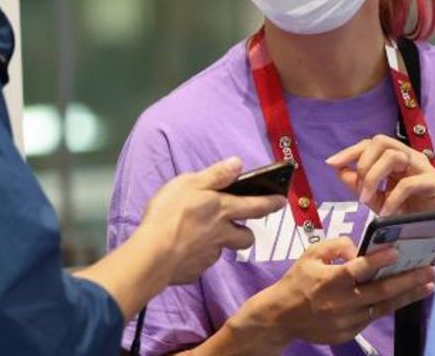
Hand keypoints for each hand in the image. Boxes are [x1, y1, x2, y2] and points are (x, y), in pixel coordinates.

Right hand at [138, 157, 285, 284]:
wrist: (152, 255)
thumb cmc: (169, 215)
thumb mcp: (190, 184)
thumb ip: (215, 175)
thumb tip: (238, 163)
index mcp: (223, 209)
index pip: (256, 206)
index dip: (271, 203)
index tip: (282, 201)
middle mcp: (222, 234)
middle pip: (246, 237)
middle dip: (247, 233)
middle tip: (240, 228)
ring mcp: (209, 255)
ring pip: (223, 251)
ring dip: (219, 245)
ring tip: (202, 237)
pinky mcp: (194, 271)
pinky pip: (200, 263)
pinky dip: (195, 258)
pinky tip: (181, 252)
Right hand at [235, 237, 434, 347]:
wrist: (281, 317)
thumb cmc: (298, 280)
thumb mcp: (311, 254)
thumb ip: (336, 246)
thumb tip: (361, 250)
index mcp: (329, 281)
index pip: (357, 270)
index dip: (377, 261)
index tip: (397, 252)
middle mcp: (341, 302)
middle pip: (380, 291)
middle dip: (408, 280)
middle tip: (431, 270)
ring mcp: (346, 320)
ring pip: (383, 307)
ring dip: (408, 295)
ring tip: (429, 285)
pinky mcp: (349, 332)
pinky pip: (373, 316)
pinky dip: (391, 306)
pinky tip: (406, 296)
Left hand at [326, 134, 434, 215]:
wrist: (434, 233)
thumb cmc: (409, 213)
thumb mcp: (378, 200)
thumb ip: (359, 185)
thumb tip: (340, 169)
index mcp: (397, 158)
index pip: (371, 143)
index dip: (350, 151)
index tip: (331, 163)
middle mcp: (410, 157)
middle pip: (381, 141)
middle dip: (363, 164)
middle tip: (359, 191)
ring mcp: (424, 168)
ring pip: (393, 156)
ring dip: (373, 178)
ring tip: (367, 201)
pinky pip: (408, 183)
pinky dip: (392, 198)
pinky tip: (385, 213)